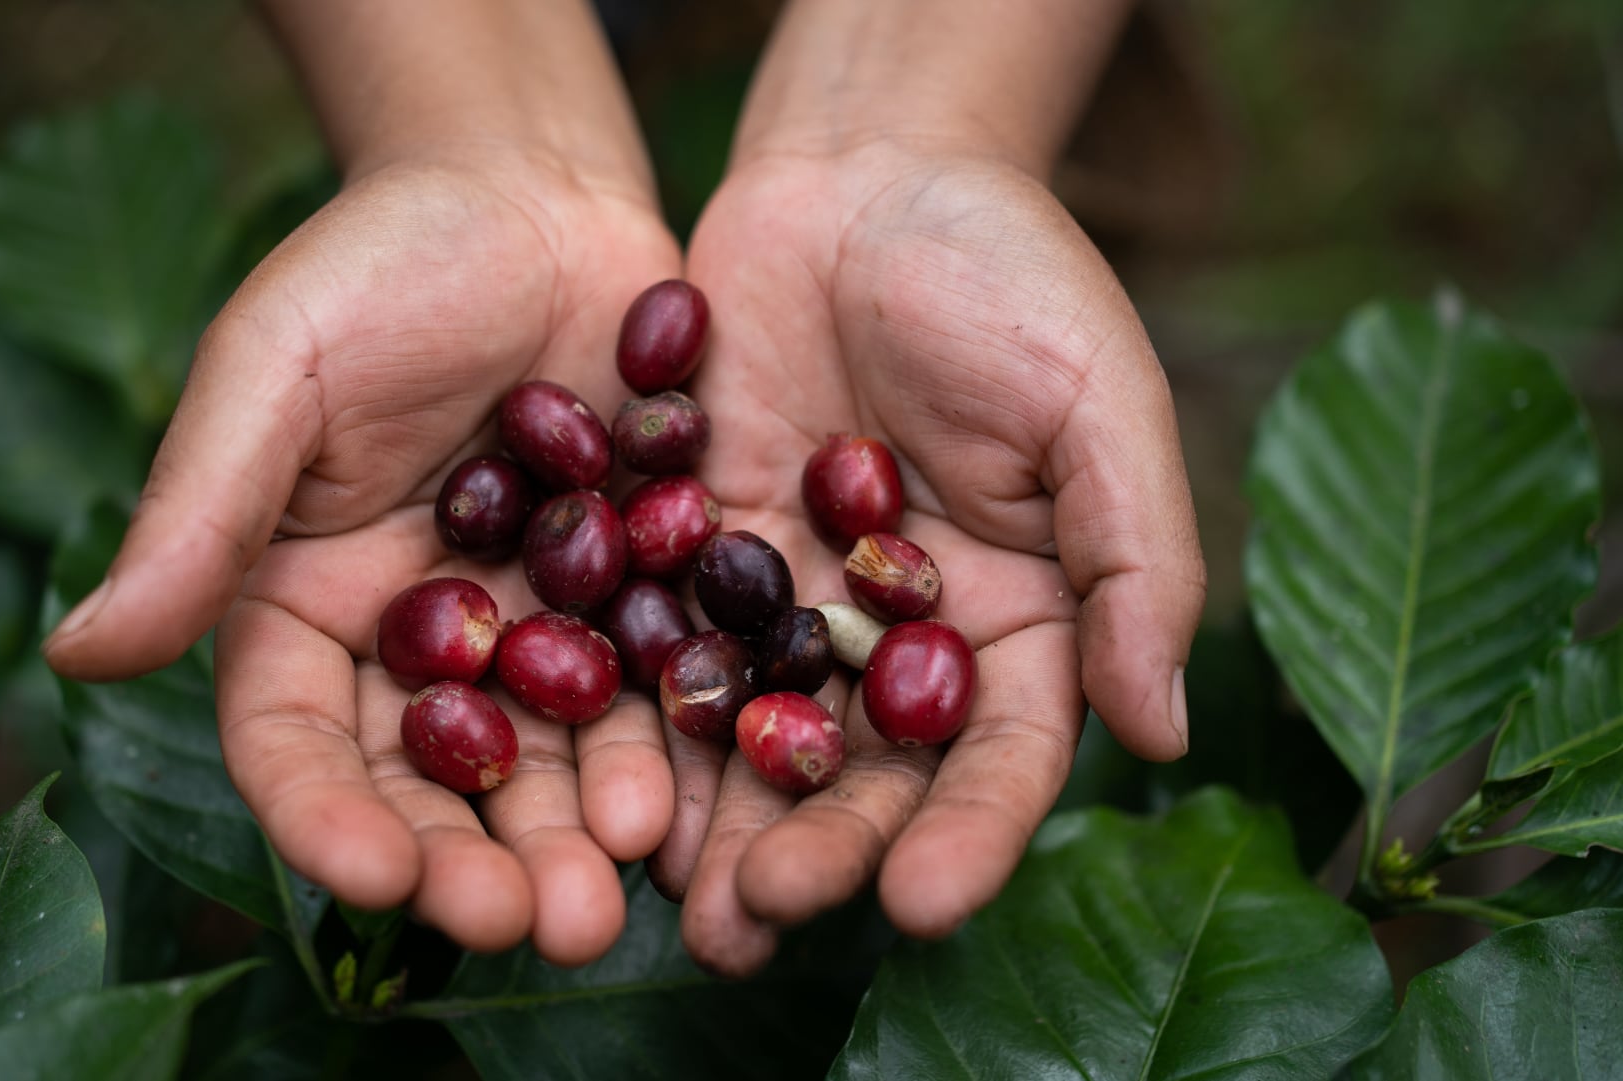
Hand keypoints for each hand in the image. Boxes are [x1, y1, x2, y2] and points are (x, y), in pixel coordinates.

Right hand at [44, 151, 683, 964]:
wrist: (530, 196)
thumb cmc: (374, 266)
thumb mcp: (271, 377)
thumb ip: (194, 517)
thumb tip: (73, 655)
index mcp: (303, 609)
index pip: (297, 744)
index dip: (328, 820)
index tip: (377, 880)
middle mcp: (416, 645)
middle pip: (435, 783)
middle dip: (476, 863)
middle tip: (531, 926)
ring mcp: (532, 630)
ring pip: (549, 760)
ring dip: (579, 833)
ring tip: (616, 891)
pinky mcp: (632, 598)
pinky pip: (650, 686)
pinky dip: (669, 744)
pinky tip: (696, 796)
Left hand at [647, 140, 1205, 974]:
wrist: (864, 179)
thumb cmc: (1012, 279)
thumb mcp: (1101, 407)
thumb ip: (1137, 564)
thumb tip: (1164, 731)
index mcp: (1018, 622)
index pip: (998, 756)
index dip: (968, 834)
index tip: (922, 901)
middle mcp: (899, 640)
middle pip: (862, 771)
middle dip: (817, 846)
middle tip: (763, 915)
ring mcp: (790, 605)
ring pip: (754, 736)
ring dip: (717, 822)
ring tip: (680, 907)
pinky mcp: (692, 557)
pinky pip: (664, 648)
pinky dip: (639, 716)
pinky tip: (605, 784)